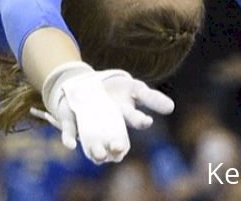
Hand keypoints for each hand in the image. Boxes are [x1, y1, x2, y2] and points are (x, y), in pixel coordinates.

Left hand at [29, 62, 172, 164]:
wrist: (87, 84)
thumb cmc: (115, 89)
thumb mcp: (134, 88)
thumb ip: (151, 98)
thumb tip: (171, 108)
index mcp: (125, 116)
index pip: (134, 120)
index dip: (139, 120)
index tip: (145, 121)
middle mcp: (108, 126)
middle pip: (114, 138)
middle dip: (116, 145)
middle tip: (118, 147)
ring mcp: (90, 126)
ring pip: (94, 143)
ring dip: (96, 151)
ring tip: (100, 154)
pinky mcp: (72, 123)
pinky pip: (69, 131)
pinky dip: (69, 139)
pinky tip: (70, 145)